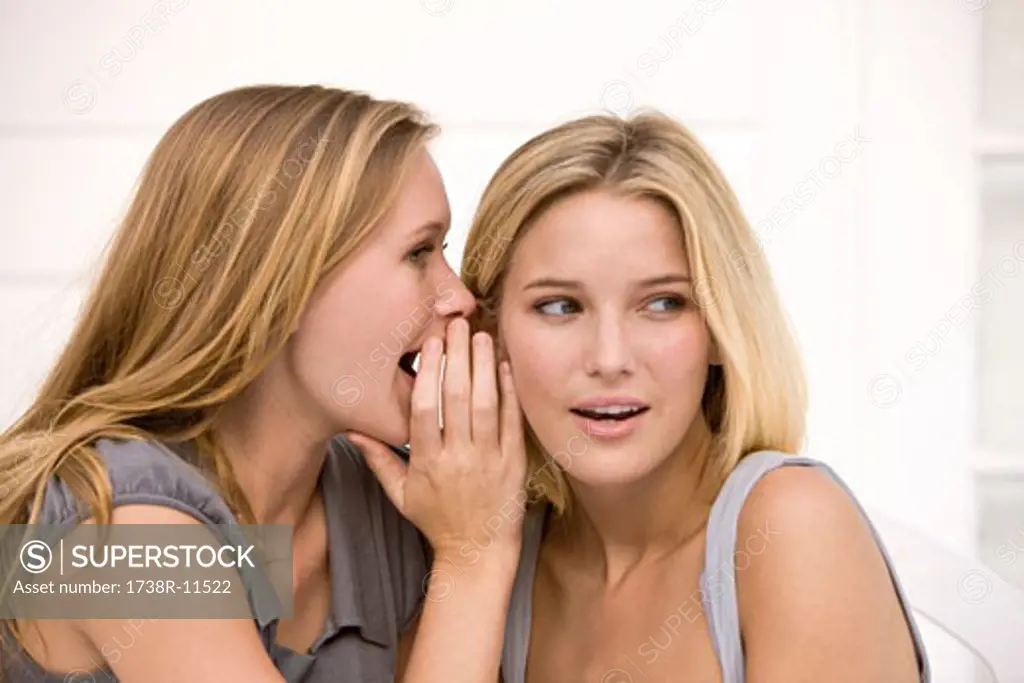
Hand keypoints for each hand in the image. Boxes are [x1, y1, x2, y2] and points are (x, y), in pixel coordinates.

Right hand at [347, 318, 527, 563]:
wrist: (477, 553)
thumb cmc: (437, 521)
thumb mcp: (401, 495)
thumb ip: (379, 460)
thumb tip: (352, 432)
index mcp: (427, 462)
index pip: (425, 409)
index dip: (428, 372)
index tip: (430, 343)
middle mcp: (458, 458)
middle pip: (457, 398)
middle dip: (457, 357)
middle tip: (458, 324)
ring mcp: (489, 460)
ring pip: (487, 405)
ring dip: (484, 367)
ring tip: (481, 336)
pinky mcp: (514, 464)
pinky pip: (513, 422)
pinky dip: (510, 393)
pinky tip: (505, 366)